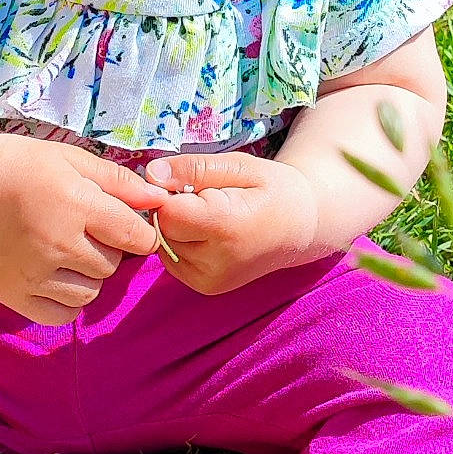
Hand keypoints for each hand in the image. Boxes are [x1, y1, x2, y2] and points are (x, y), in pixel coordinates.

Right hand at [0, 134, 167, 323]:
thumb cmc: (23, 168)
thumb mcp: (73, 160)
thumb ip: (120, 182)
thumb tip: (162, 200)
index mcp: (74, 204)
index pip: (134, 236)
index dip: (138, 233)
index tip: (125, 226)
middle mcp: (55, 242)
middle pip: (112, 265)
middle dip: (106, 249)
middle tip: (82, 230)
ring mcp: (32, 274)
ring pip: (90, 292)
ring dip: (87, 276)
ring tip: (65, 252)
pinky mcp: (14, 296)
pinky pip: (62, 314)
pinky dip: (66, 300)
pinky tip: (55, 276)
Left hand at [143, 152, 323, 295]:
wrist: (301, 229)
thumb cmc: (273, 190)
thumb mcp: (240, 165)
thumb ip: (194, 168)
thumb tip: (151, 174)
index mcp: (227, 228)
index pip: (167, 211)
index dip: (172, 191)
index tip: (195, 183)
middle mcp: (217, 262)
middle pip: (163, 229)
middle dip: (174, 208)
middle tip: (208, 198)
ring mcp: (210, 280)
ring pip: (164, 244)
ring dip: (177, 227)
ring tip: (211, 216)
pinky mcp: (206, 288)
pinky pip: (171, 258)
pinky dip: (181, 242)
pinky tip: (207, 233)